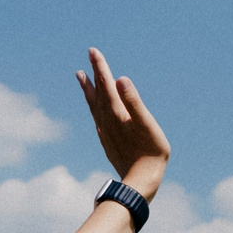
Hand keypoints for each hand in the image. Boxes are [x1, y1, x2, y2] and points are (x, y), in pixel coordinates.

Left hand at [76, 49, 168, 195]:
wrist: (140, 182)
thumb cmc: (150, 152)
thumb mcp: (146, 124)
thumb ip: (133, 101)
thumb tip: (120, 79)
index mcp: (116, 113)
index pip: (106, 84)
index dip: (100, 67)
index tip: (93, 50)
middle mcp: (107, 121)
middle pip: (98, 93)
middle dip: (94, 74)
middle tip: (89, 56)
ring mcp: (105, 132)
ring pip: (94, 106)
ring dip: (89, 90)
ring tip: (82, 77)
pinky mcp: (107, 142)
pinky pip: (97, 119)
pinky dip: (94, 108)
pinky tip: (95, 109)